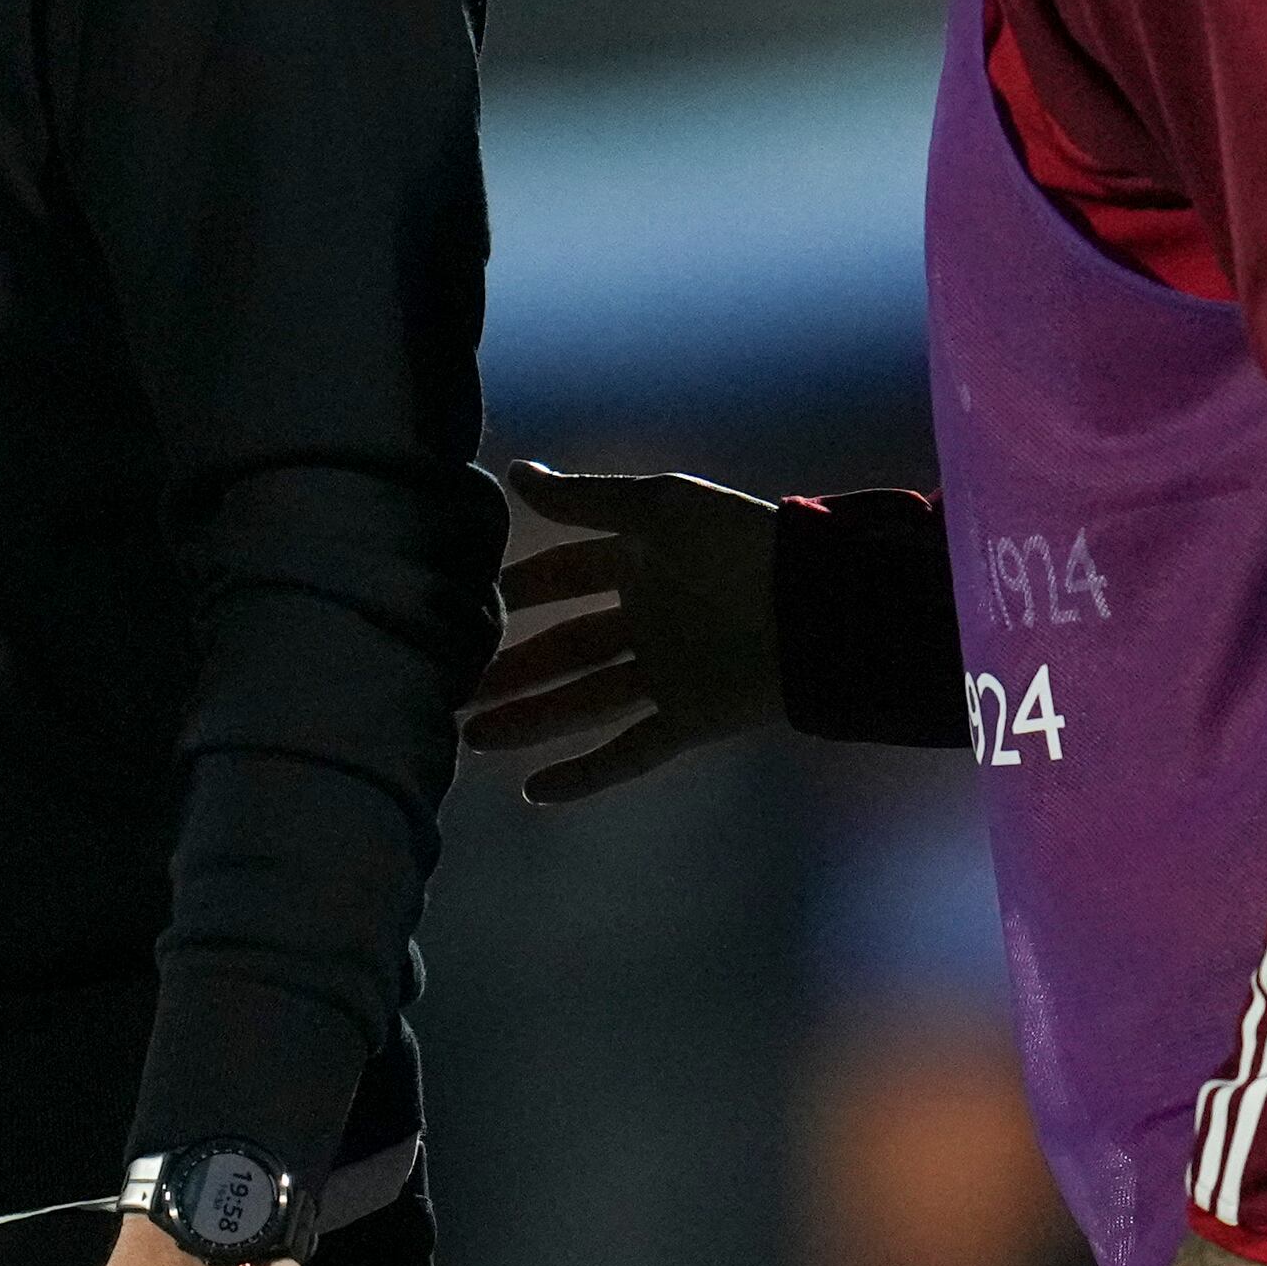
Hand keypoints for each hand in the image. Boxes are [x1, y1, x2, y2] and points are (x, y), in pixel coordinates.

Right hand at [459, 462, 785, 801]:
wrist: (817, 605)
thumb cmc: (739, 543)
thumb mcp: (657, 508)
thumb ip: (584, 501)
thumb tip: (515, 474)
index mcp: (641, 561)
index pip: (564, 575)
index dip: (519, 587)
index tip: (463, 601)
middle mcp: (647, 619)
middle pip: (564, 647)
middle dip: (508, 666)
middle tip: (449, 686)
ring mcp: (666, 672)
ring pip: (582, 701)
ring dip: (528, 719)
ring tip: (470, 736)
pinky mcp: (690, 719)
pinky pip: (629, 750)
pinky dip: (584, 774)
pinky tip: (533, 791)